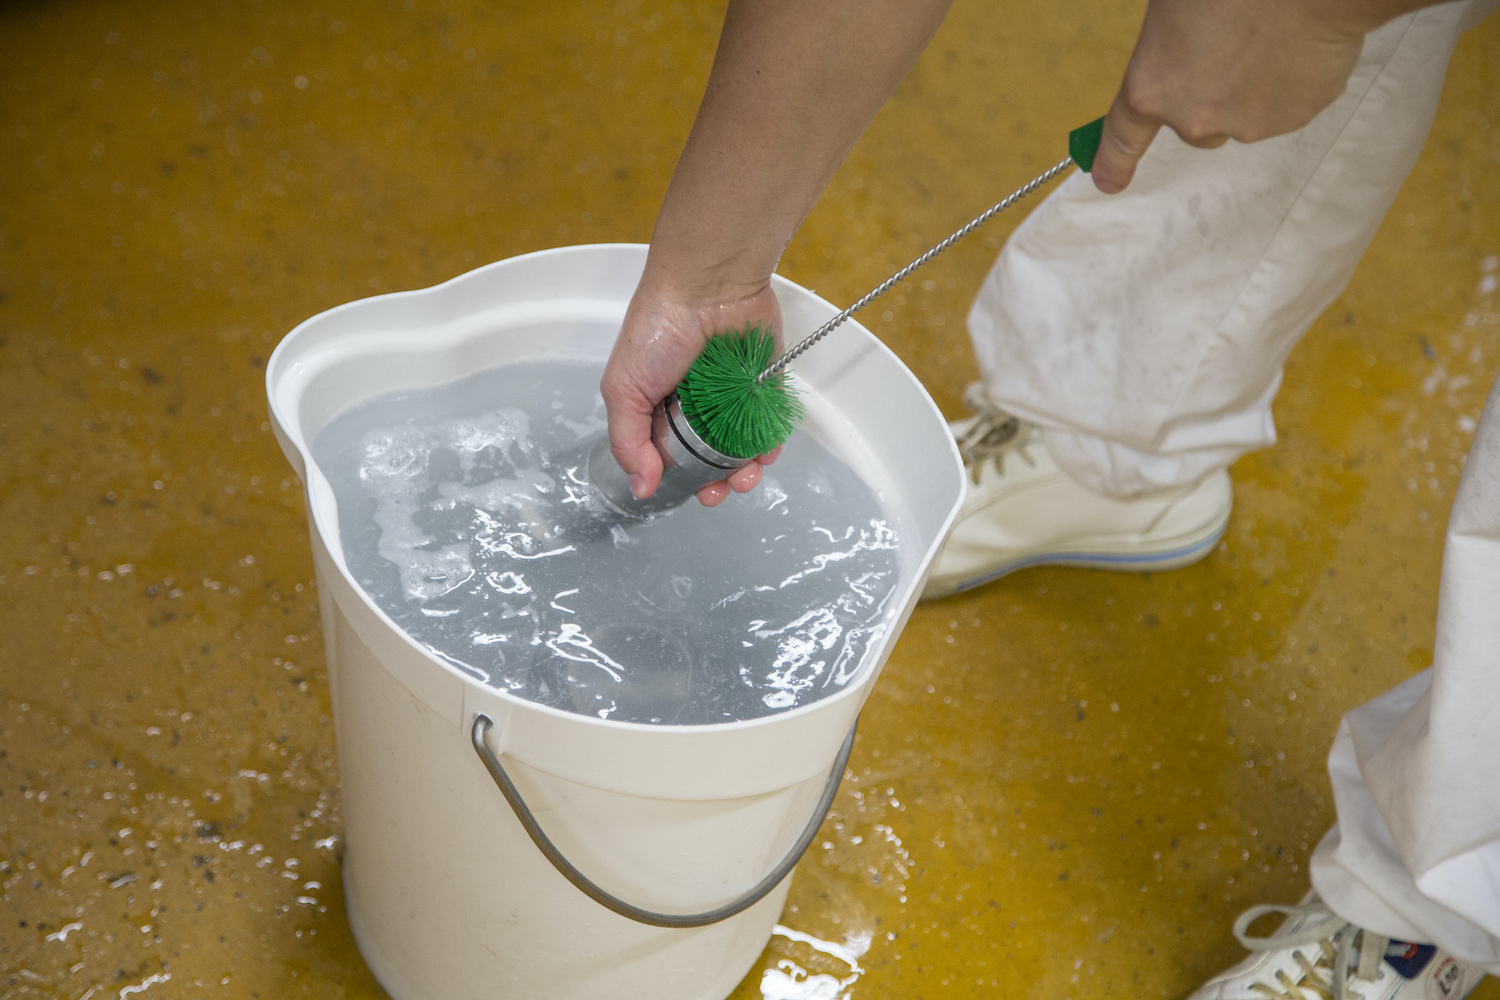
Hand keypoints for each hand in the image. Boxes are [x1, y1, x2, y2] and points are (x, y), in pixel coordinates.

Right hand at [599, 276, 782, 507]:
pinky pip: (771, 423)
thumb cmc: (658, 330)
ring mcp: (733, 395)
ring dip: (746, 469)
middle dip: (718, 481)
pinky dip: (770, 442)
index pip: (673, 454)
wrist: (707, 288)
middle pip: (712, 457)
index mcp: (660, 406)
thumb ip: (628, 442)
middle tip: (721, 489)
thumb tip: (641, 487)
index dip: (683, 479)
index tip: (693, 491)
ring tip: (745, 475)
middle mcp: (697, 404)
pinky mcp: (765, 383)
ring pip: (744, 447)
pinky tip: (764, 453)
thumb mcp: (624, 389)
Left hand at [1092, 0, 1369, 193]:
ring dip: (1250, 88)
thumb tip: (1175, 60)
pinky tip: (1296, 44)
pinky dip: (1289, 82)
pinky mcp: (1294, 119)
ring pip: (1240, 115)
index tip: (1107, 183)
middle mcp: (1194, 121)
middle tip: (1228, 44)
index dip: (1114, 161)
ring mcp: (1246, 125)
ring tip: (1268, 36)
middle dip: (1207, 95)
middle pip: (1194, 124)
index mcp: (1152, 89)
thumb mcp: (1171, 9)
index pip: (1123, 137)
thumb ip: (1167, 51)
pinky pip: (1284, 105)